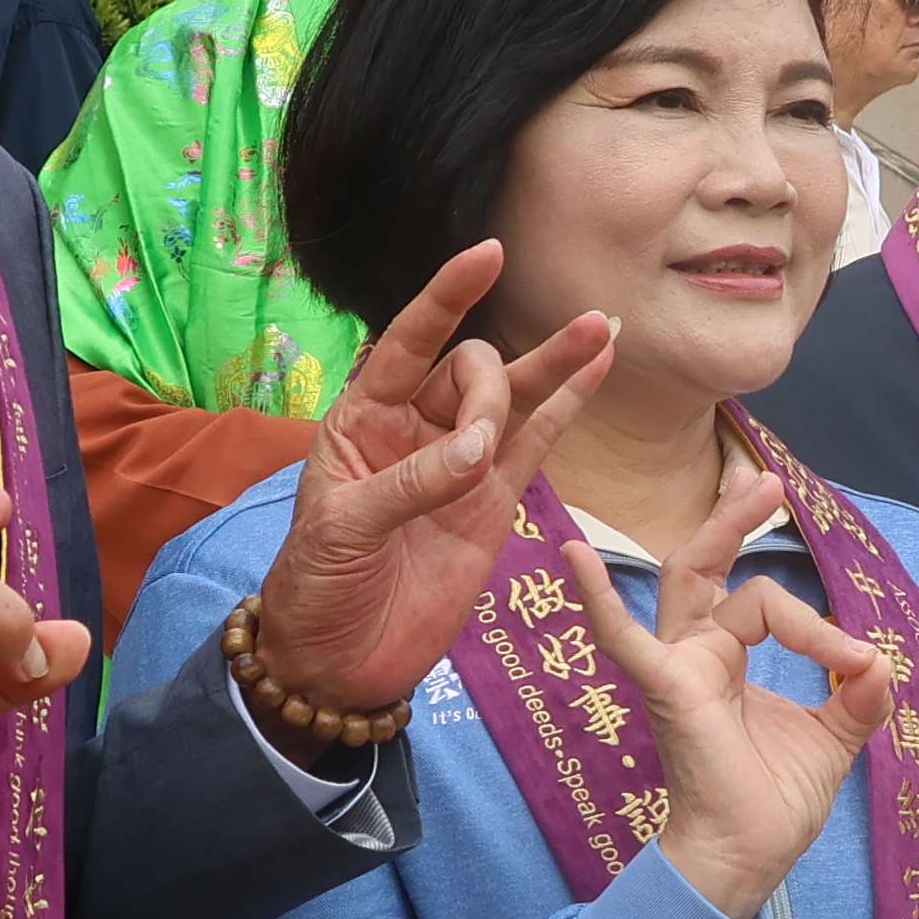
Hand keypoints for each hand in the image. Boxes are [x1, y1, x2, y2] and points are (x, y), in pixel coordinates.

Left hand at [235, 243, 617, 724]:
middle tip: (480, 450)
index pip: (406, 342)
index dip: (446, 298)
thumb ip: (412, 483)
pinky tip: (597, 366)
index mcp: (360, 420)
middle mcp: (413, 430)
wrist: (338, 664)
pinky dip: (568, 406)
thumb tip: (480, 447)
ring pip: (513, 398)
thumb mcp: (342, 530)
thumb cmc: (317, 588)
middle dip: (487, 392)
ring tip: (600, 327)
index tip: (487, 255)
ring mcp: (460, 466)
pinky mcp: (494, 504)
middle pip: (469, 372)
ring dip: (554, 362)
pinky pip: (537, 444)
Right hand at [626, 476, 897, 918]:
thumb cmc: (772, 806)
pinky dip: (598, 597)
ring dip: (717, 531)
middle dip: (737, 520)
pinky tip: (572, 554)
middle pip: (709, 568)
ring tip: (753, 486)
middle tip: (771, 482)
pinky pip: (623, 638)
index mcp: (728, 662)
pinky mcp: (668, 688)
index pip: (767, 609)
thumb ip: (857, 698)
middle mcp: (696, 655)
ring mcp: (677, 667)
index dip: (820, 631)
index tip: (863, 666)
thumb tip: (882, 659)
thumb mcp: (831, 741)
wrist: (745, 860)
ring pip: (691, 580)